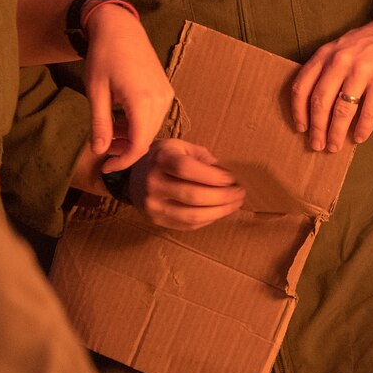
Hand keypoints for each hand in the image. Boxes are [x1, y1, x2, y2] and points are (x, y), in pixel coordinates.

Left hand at [80, 3, 171, 170]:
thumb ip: (100, 123)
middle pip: (147, 138)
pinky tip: (122, 119)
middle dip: (126, 150)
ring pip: (152, 128)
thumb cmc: (104, 56)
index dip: (123, 161)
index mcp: (142, 101)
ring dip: (132, 137)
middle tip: (103, 149)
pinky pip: (155, 116)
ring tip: (111, 133)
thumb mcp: (96, 91)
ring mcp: (166, 94)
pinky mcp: (165, 89)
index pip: (138, 145)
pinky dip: (139, 124)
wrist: (120, 28)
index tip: (105, 168)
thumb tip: (99, 151)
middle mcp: (160, 99)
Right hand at [124, 139, 244, 230]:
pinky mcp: (156, 220)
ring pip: (192, 215)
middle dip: (223, 196)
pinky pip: (187, 225)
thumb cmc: (164, 157)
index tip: (232, 179)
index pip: (188, 169)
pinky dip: (208, 219)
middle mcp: (153, 183)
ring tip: (234, 204)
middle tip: (240, 193)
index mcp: (161, 159)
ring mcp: (153, 205)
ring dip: (220, 211)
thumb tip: (226, 176)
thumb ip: (203, 158)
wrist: (133, 175)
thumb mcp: (181, 147)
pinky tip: (219, 211)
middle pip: (193, 195)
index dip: (214, 176)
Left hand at [289, 9, 372, 151]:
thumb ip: (326, 68)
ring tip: (334, 147)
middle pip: (320, 102)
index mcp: (326, 54)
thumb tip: (314, 105)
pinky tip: (359, 137)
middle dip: (316, 129)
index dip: (298, 111)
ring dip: (336, 133)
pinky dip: (363, 128)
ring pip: (342, 110)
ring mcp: (361, 70)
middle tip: (316, 145)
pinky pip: (369, 111)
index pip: (302, 86)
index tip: (301, 128)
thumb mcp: (341, 47)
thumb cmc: (370, 42)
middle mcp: (340, 61)